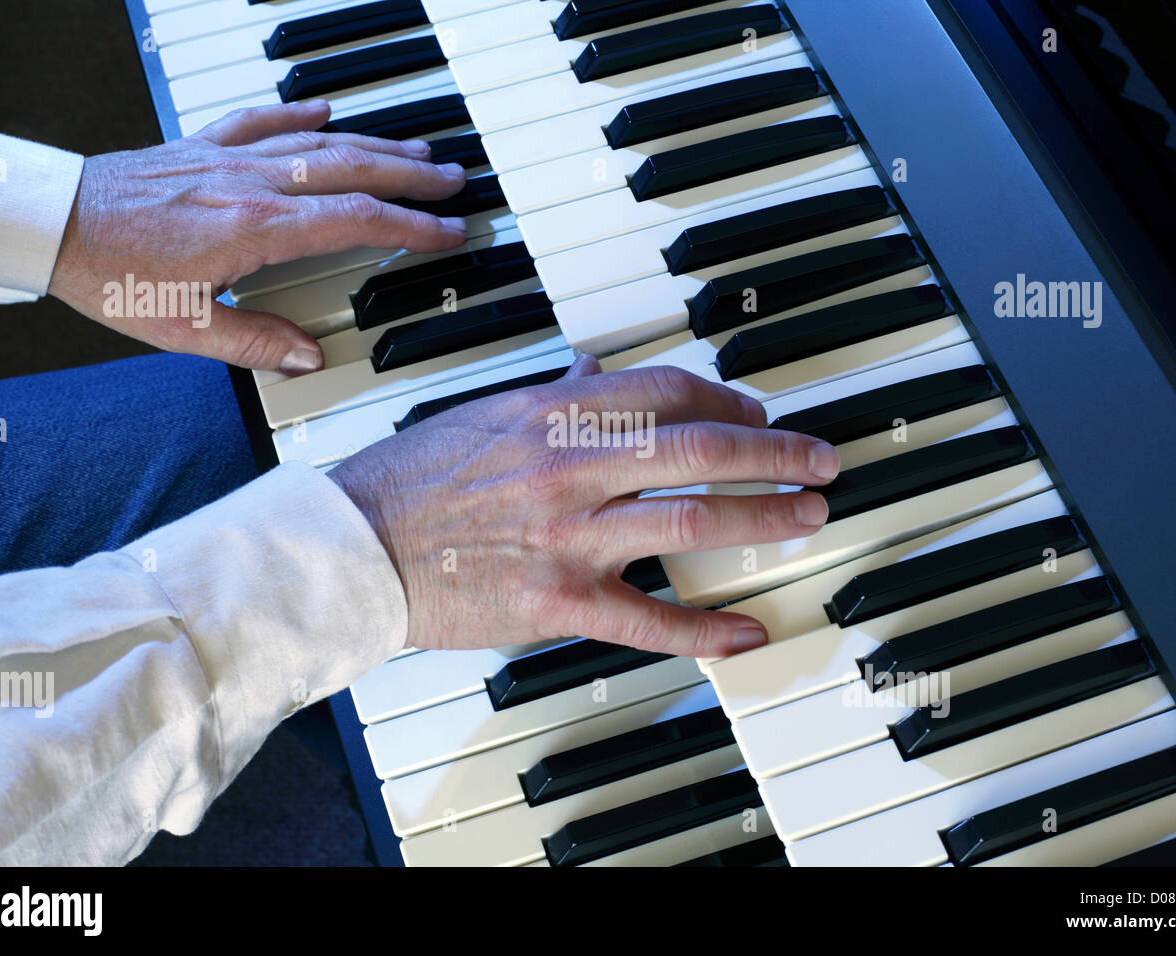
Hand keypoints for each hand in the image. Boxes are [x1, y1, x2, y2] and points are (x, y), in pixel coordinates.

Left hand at [48, 100, 467, 373]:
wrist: (53, 222)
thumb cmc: (111, 274)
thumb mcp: (182, 328)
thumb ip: (252, 344)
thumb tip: (307, 357)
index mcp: (255, 229)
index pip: (355, 221)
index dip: (410, 226)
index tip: (447, 231)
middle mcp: (250, 184)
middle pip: (352, 171)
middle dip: (411, 176)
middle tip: (453, 180)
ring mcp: (228, 160)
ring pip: (319, 143)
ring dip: (373, 145)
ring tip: (415, 150)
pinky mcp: (201, 148)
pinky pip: (262, 122)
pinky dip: (299, 115)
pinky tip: (324, 112)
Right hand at [328, 357, 840, 657]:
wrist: (354, 547)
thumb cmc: (412, 478)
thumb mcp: (485, 414)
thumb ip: (552, 395)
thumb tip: (595, 369)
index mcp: (553, 414)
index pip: (667, 390)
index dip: (729, 397)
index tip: (758, 411)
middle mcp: (570, 468)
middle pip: (699, 447)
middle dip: (775, 451)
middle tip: (821, 460)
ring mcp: (568, 537)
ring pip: (689, 519)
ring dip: (761, 517)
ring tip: (807, 517)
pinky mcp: (556, 603)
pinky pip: (646, 620)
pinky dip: (704, 629)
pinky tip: (747, 633)